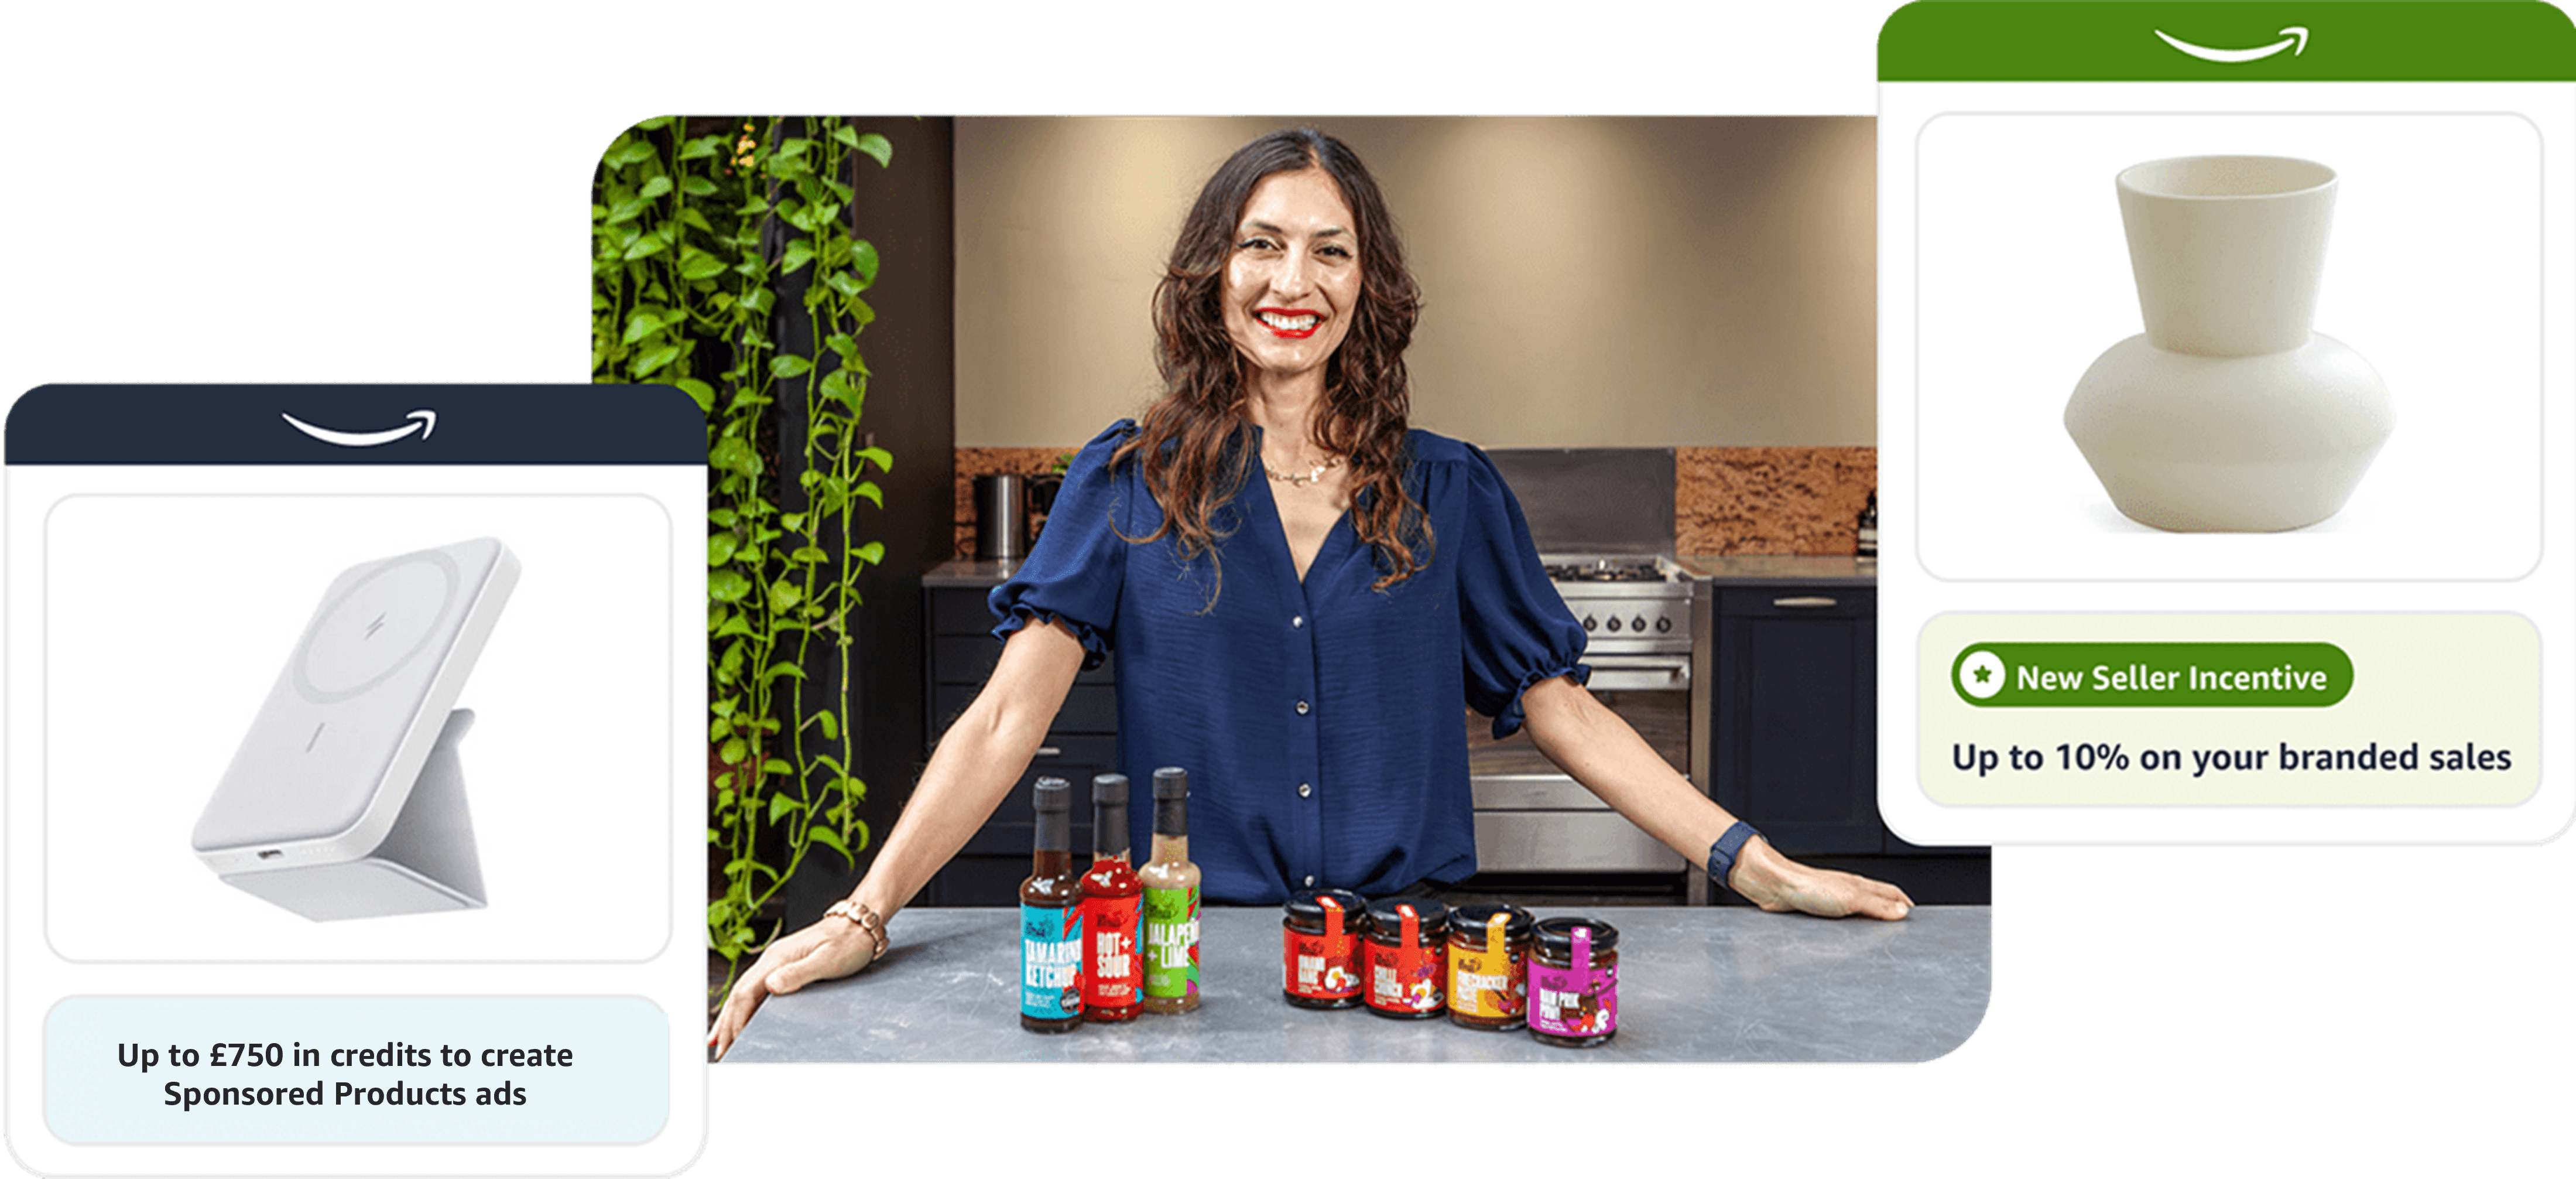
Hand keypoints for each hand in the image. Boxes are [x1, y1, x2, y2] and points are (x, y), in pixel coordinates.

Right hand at [707, 913, 879, 1061]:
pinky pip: (757, 993)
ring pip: (744, 995)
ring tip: (720, 1042)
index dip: (735, 1021)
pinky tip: (742, 1021)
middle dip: (726, 1025)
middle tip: (720, 1053)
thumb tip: (771, 986)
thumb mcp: (827, 959)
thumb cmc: (848, 942)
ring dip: (731, 1019)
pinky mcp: (784, 968)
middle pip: (738, 996)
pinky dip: (745, 1010)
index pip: (745, 994)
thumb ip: (799, 973)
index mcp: (776, 959)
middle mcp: (771, 961)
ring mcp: (776, 964)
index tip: (730, 1044)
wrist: (860, 925)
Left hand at [1728, 837, 1913, 920]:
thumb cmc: (1808, 886)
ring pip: (1860, 912)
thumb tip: (1902, 912)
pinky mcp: (1819, 911)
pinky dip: (1850, 930)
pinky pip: (1841, 922)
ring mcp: (1834, 901)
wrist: (1776, 888)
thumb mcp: (1851, 898)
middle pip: (1877, 902)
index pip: (1891, 893)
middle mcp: (1848, 891)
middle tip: (1900, 927)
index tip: (1914, 915)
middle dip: (1890, 913)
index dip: (1904, 903)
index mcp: (1861, 885)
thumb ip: (1877, 905)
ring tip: (1879, 935)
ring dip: (1870, 922)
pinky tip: (1847, 939)